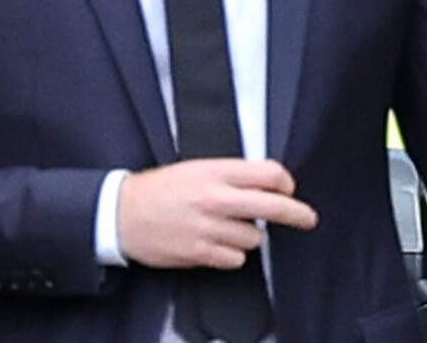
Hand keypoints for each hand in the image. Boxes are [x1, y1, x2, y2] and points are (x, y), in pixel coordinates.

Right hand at [118, 158, 317, 268]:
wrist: (120, 213)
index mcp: (215, 171)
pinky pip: (235, 259)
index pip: (269, 173)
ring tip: (226, 228)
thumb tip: (268, 183)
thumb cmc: (159, 189)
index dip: (286, 183)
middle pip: (273, 207)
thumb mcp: (196, 167)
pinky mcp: (199, 252)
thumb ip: (231, 174)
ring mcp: (208, 227)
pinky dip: (231, 255)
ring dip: (247, 235)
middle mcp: (215, 198)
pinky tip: (215, 244)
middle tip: (307, 218)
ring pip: (254, 238)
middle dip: (297, 214)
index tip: (288, 189)